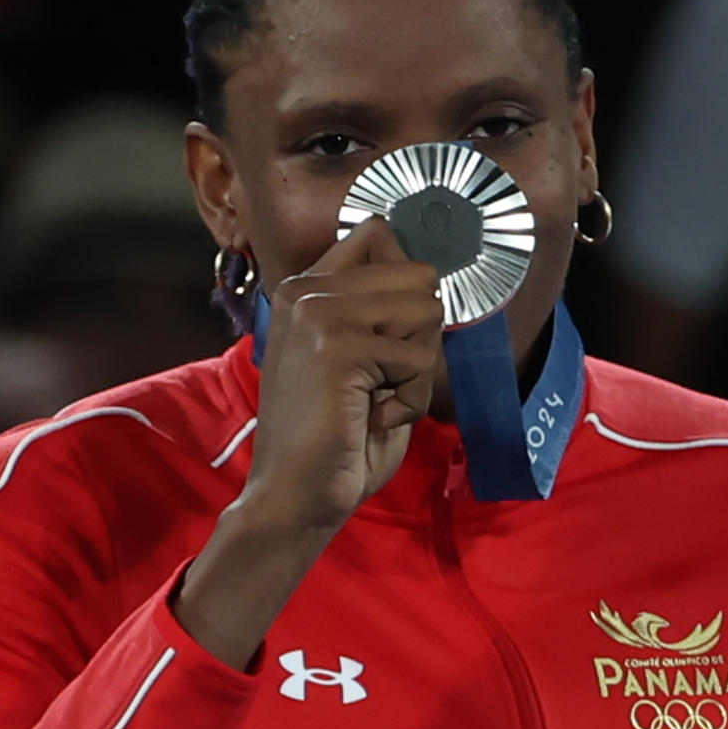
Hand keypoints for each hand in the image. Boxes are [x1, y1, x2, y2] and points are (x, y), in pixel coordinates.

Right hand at [174, 220, 441, 667]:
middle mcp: (306, 290)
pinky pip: (420, 360)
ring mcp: (319, 314)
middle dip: (419, 337)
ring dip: (417, 371)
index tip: (396, 332)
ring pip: (427, 313)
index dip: (408, 281)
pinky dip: (410, 400)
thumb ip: (383, 313)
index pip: (377, 232)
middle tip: (379, 379)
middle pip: (418, 275)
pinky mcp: (338, 347)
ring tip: (373, 400)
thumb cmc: (335, 436)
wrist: (294, 496)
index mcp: (305, 288)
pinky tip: (370, 418)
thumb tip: (433, 275)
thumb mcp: (359, 359)